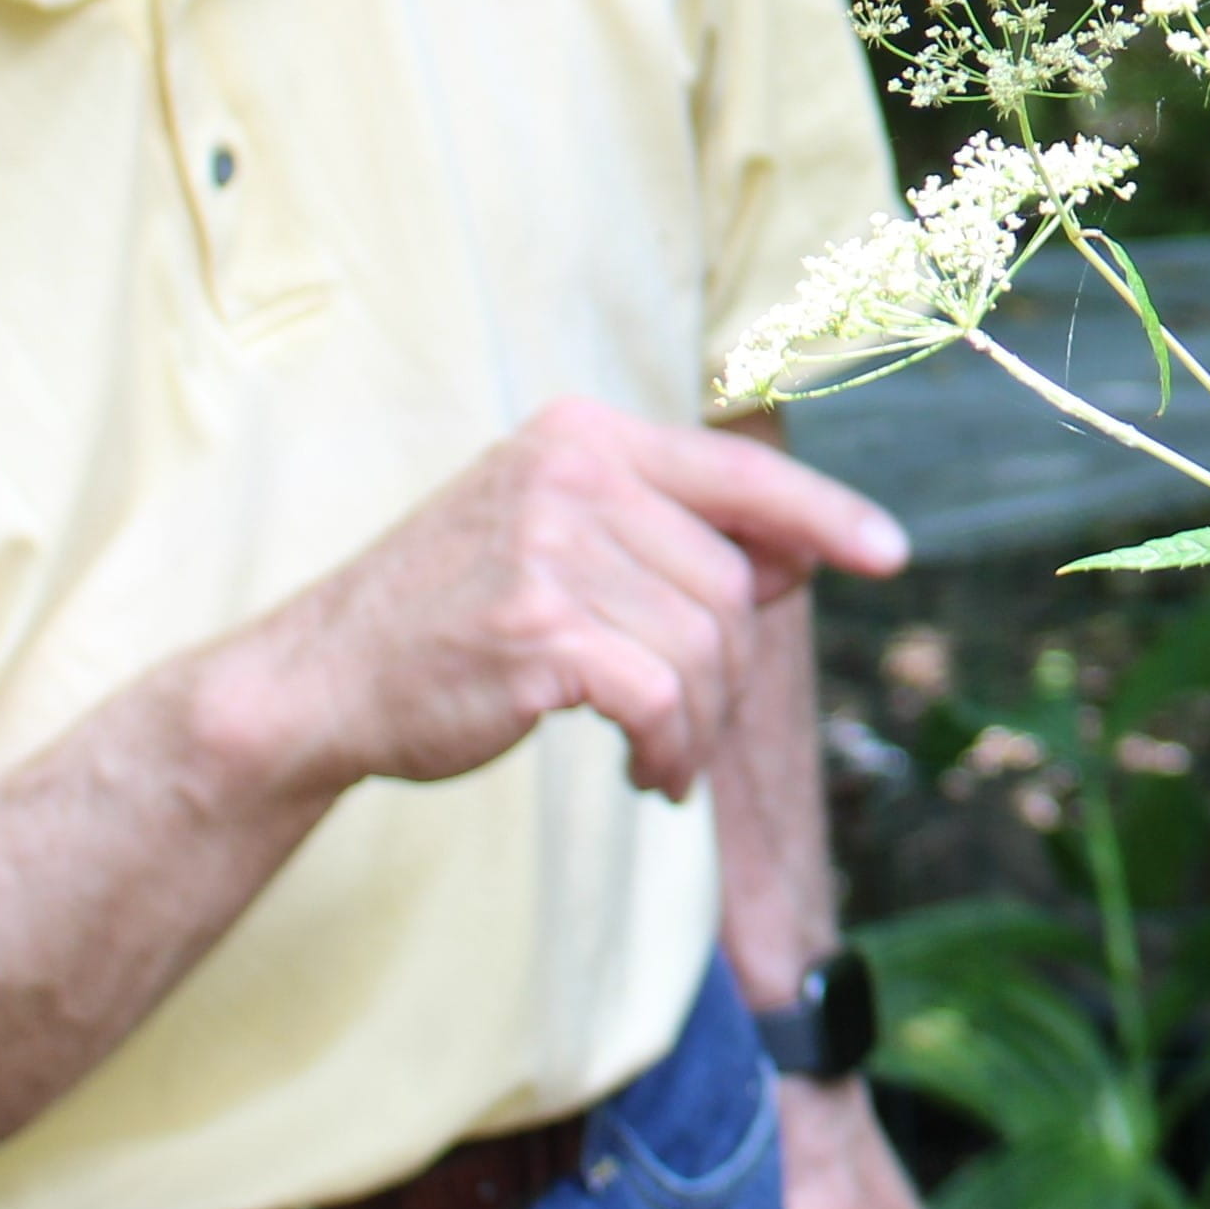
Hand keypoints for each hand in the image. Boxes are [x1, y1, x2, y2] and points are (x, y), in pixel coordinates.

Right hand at [246, 401, 904, 802]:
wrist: (319, 682)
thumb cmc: (452, 615)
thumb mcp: (558, 540)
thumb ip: (671, 536)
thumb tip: (807, 556)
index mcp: (584, 436)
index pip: (740, 470)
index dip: (825, 514)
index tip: (891, 555)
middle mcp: (573, 472)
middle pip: (733, 581)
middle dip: (730, 670)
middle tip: (688, 724)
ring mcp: (551, 543)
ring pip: (706, 645)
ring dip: (701, 723)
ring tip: (664, 754)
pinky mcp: (538, 626)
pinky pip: (665, 696)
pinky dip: (674, 747)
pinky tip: (647, 772)